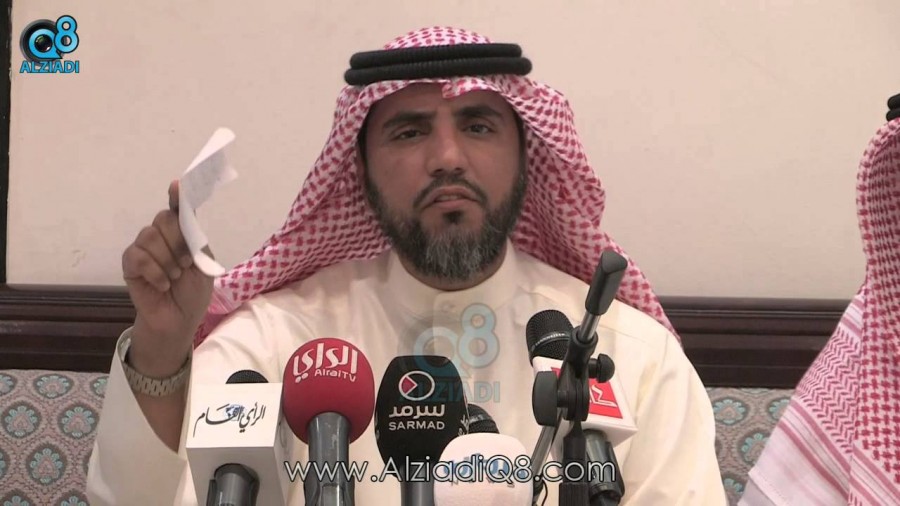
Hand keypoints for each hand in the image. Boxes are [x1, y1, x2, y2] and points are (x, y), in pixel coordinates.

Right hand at [122, 180, 213, 375]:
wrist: (179, 319)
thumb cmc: (193, 293)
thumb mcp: (203, 266)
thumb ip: (194, 240)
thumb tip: (186, 213)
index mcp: (183, 234)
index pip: (178, 209)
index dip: (177, 195)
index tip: (177, 185)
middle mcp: (162, 236)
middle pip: (164, 219)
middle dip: (177, 241)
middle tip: (185, 264)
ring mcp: (144, 248)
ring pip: (149, 235)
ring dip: (167, 260)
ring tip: (174, 278)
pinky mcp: (130, 264)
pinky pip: (137, 255)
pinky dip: (154, 271)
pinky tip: (162, 284)